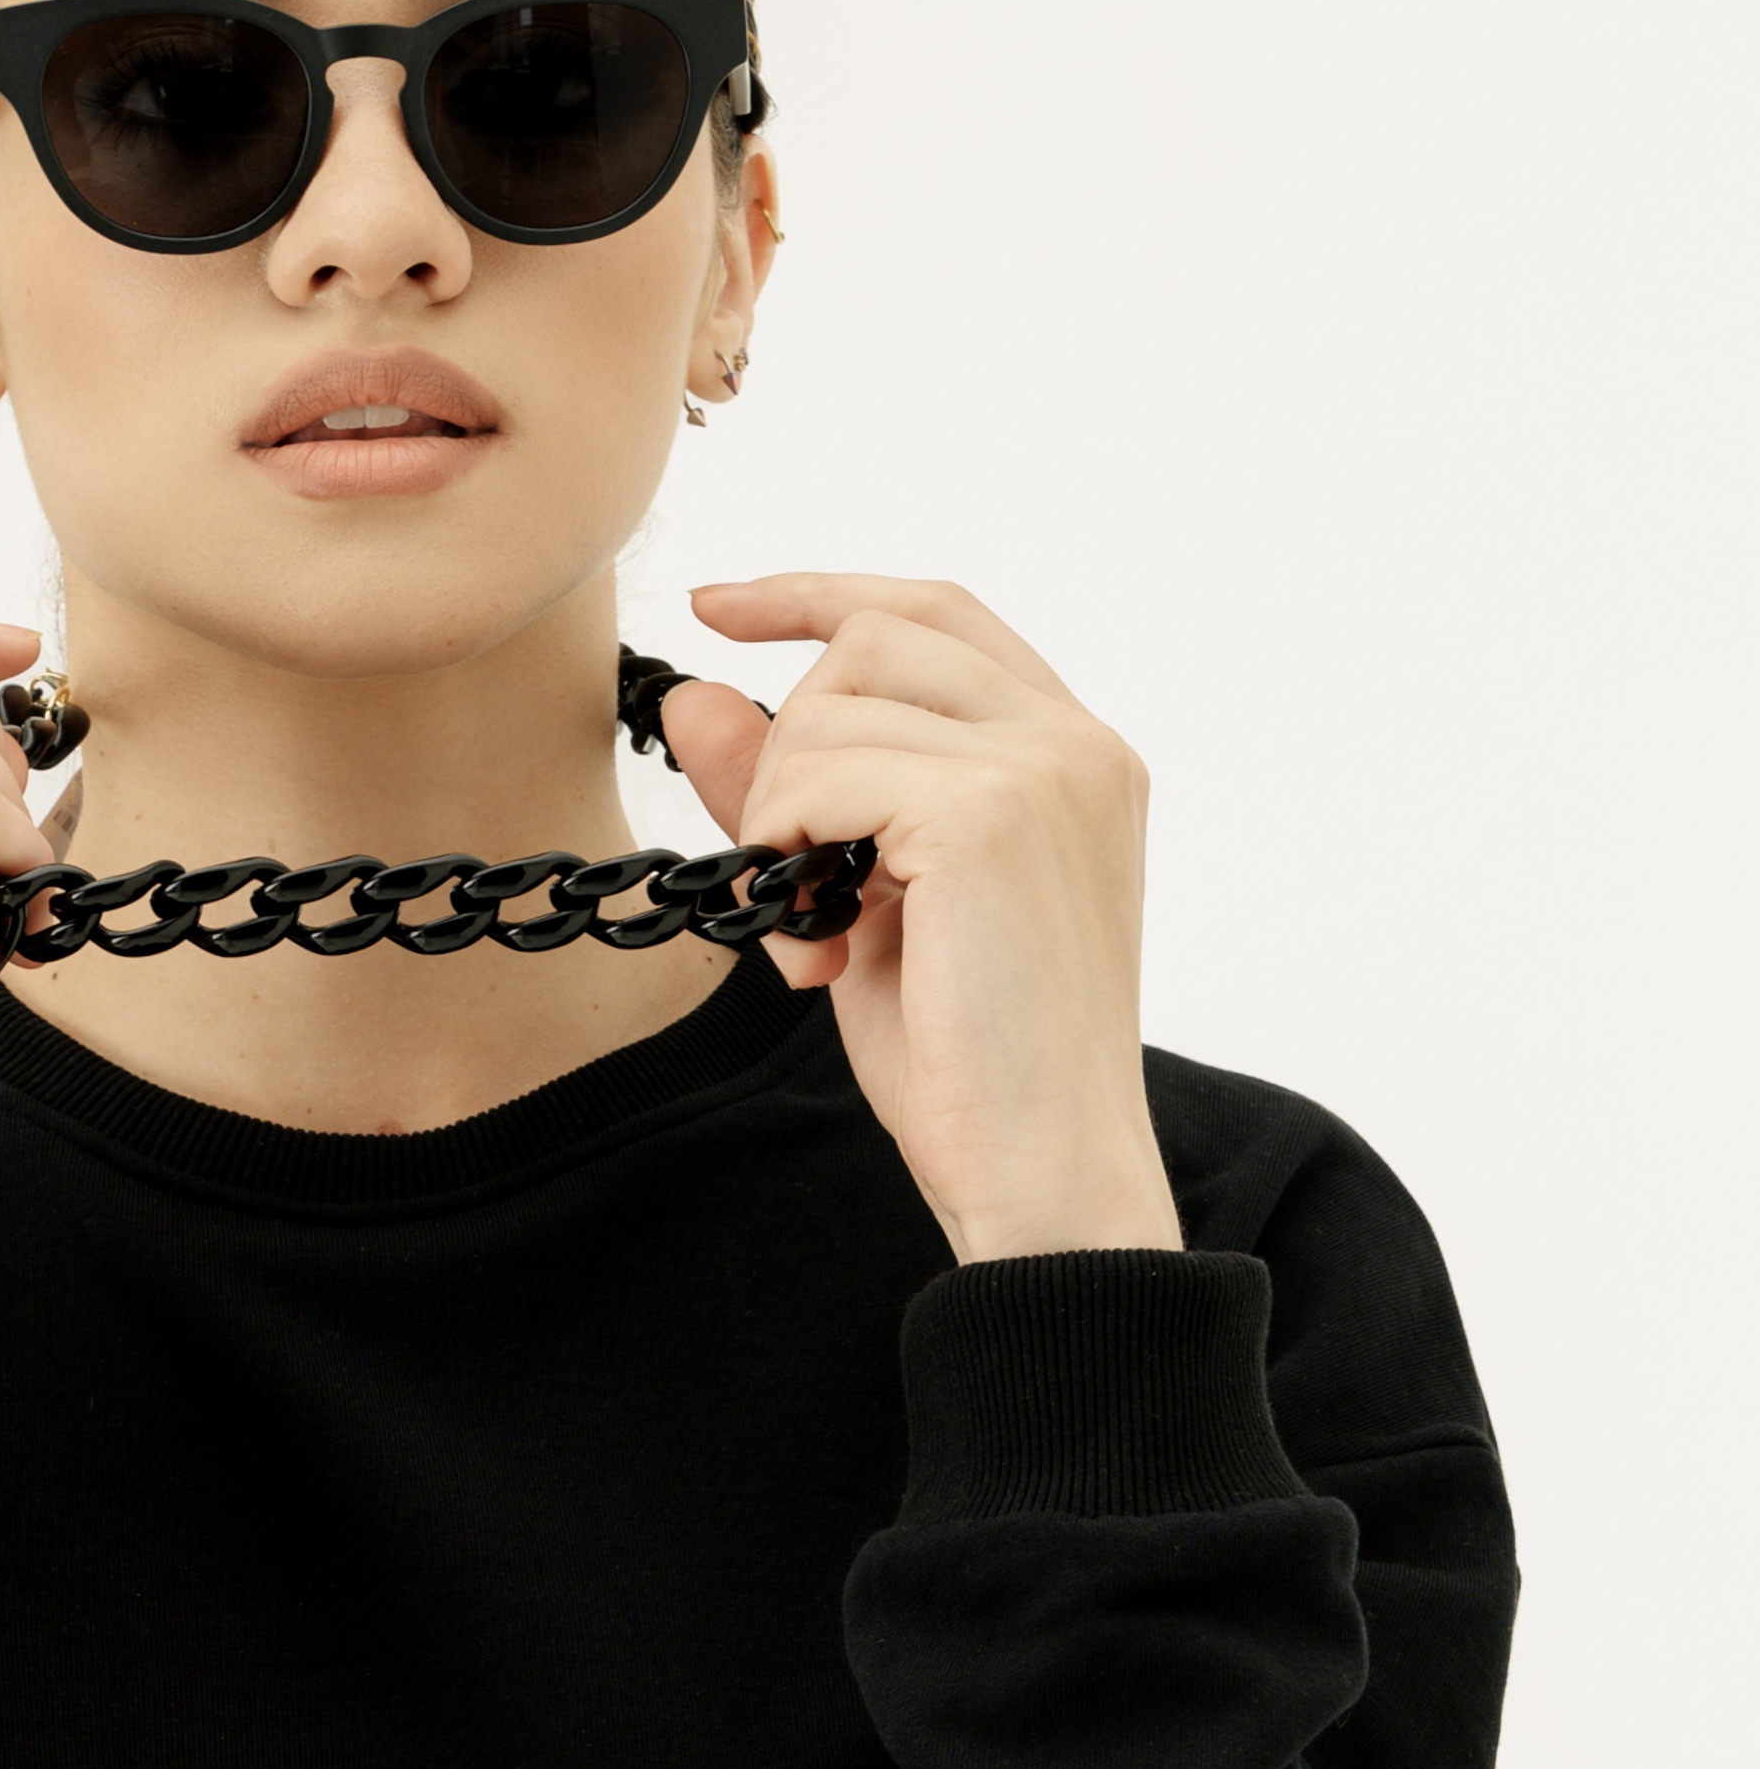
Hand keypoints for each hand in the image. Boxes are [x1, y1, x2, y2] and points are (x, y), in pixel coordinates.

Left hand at [664, 576, 1181, 1263]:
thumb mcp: (865, 902)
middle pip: (877, 638)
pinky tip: (815, 945)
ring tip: (814, 928)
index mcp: (1076, 756)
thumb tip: (690, 693)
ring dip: (780, 809)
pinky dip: (783, 843)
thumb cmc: (972, 1060)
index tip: (715, 606)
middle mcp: (1079, 742)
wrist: (1044, 1174)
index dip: (821, 594)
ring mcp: (1045, 769)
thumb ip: (794, 792)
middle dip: (788, 738)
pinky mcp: (991, 812)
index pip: (940, 614)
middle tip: (786, 869)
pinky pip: (824, 771)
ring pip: (835, 700)